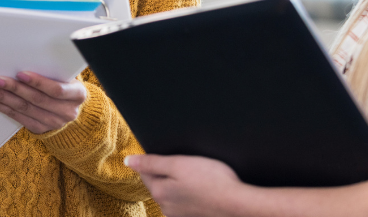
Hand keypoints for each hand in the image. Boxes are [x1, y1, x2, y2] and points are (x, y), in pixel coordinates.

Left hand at [0, 71, 86, 134]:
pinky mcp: (39, 128)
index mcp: (76, 95)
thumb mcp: (67, 76)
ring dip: (2, 98)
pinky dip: (1, 108)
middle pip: (36, 100)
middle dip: (13, 89)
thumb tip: (28, 56)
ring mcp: (53, 123)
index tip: (20, 74)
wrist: (69, 108)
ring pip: (23, 109)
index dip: (38, 82)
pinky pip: (17, 117)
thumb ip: (53, 70)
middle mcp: (66, 112)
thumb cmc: (65, 84)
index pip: (56, 90)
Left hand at [125, 154, 250, 216]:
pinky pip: (186, 201)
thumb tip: (128, 161)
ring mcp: (180, 215)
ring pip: (174, 192)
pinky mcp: (194, 216)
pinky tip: (204, 189)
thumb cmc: (212, 181)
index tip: (173, 156)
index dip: (156, 159)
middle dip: (169, 172)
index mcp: (159, 192)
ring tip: (199, 177)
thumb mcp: (178, 164)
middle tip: (189, 165)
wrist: (239, 204)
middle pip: (159, 183)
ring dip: (181, 184)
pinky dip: (192, 194)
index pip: (145, 171)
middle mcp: (166, 208)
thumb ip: (151, 163)